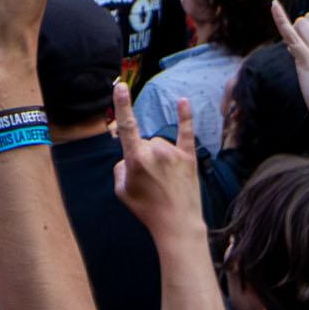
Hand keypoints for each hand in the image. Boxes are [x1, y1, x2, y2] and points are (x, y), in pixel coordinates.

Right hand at [111, 90, 203, 230]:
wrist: (177, 224)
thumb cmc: (147, 209)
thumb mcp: (122, 192)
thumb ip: (120, 168)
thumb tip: (129, 158)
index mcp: (135, 158)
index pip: (126, 126)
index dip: (122, 105)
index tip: (120, 86)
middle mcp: (155, 151)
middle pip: (143, 142)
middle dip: (143, 157)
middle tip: (149, 182)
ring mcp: (173, 152)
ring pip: (159, 144)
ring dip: (158, 157)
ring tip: (163, 181)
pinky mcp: (188, 157)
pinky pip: (185, 132)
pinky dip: (185, 116)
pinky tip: (183, 101)